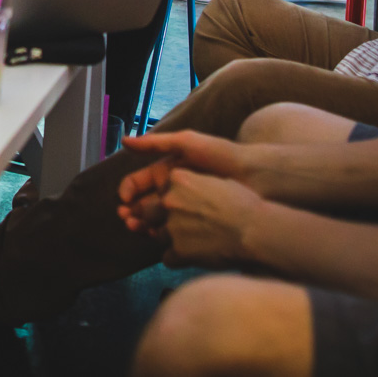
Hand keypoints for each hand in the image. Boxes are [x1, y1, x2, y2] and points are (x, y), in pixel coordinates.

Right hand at [116, 130, 248, 240]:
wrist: (254, 176)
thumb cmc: (221, 155)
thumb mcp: (187, 143)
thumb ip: (156, 143)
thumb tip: (124, 141)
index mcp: (167, 172)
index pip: (139, 183)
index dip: (128, 190)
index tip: (123, 198)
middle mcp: (172, 190)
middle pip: (143, 203)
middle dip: (132, 210)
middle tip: (126, 218)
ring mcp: (184, 208)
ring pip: (156, 219)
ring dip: (142, 223)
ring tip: (137, 227)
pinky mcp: (196, 223)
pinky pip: (173, 230)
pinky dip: (162, 233)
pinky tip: (157, 235)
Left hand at [149, 168, 266, 268]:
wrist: (255, 229)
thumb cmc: (243, 203)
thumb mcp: (214, 181)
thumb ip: (192, 184)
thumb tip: (184, 191)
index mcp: (176, 179)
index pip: (159, 191)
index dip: (171, 202)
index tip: (185, 208)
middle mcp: (169, 201)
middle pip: (148, 213)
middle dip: (160, 221)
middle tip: (182, 227)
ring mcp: (171, 226)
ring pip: (158, 236)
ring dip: (172, 241)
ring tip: (195, 242)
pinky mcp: (178, 251)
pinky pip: (167, 258)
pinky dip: (178, 259)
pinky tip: (195, 256)